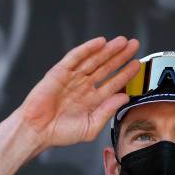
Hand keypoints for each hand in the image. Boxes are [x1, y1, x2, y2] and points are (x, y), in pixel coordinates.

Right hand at [15, 36, 139, 154]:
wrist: (37, 131)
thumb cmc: (60, 133)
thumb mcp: (91, 127)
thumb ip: (107, 111)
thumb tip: (124, 97)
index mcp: (93, 100)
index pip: (113, 83)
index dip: (126, 74)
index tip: (137, 65)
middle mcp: (84, 87)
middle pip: (106, 68)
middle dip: (120, 56)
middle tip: (134, 45)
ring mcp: (72, 78)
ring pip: (94, 60)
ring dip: (108, 50)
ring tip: (122, 42)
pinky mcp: (60, 72)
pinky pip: (75, 57)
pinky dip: (88, 48)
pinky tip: (100, 42)